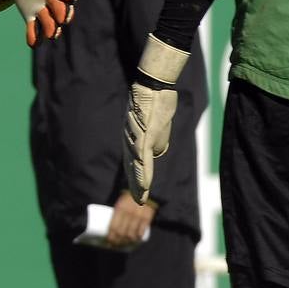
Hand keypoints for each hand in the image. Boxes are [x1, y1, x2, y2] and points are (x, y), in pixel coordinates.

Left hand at [13, 0, 80, 46]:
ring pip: (52, 21)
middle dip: (62, 12)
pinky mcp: (32, 15)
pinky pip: (35, 29)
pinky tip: (33, 42)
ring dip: (52, 27)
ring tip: (50, 34)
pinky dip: (35, 37)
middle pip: (63, 8)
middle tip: (59, 16)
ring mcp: (44, 7)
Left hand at [105, 190, 155, 248]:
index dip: (111, 237)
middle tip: (115, 245)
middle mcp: (128, 214)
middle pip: (122, 233)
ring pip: (131, 235)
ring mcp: (138, 217)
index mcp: (119, 209)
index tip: (109, 242)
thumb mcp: (120, 201)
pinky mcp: (147, 218)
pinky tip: (135, 240)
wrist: (144, 187)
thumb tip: (110, 225)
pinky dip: (138, 238)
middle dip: (117, 242)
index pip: (114, 228)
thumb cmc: (129, 195)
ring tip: (124, 244)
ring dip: (127, 242)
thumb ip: (117, 212)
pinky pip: (141, 232)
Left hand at [123, 34, 191, 203]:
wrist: (155, 84)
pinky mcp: (144, 135)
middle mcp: (130, 139)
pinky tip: (145, 185)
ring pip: (136, 165)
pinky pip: (143, 158)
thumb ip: (155, 141)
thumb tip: (155, 154)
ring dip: (138, 183)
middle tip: (138, 203)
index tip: (139, 193)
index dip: (136, 178)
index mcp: (133, 138)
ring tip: (140, 199)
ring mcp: (137, 137)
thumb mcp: (157, 126)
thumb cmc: (157, 101)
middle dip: (135, 185)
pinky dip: (144, 173)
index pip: (133, 162)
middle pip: (132, 166)